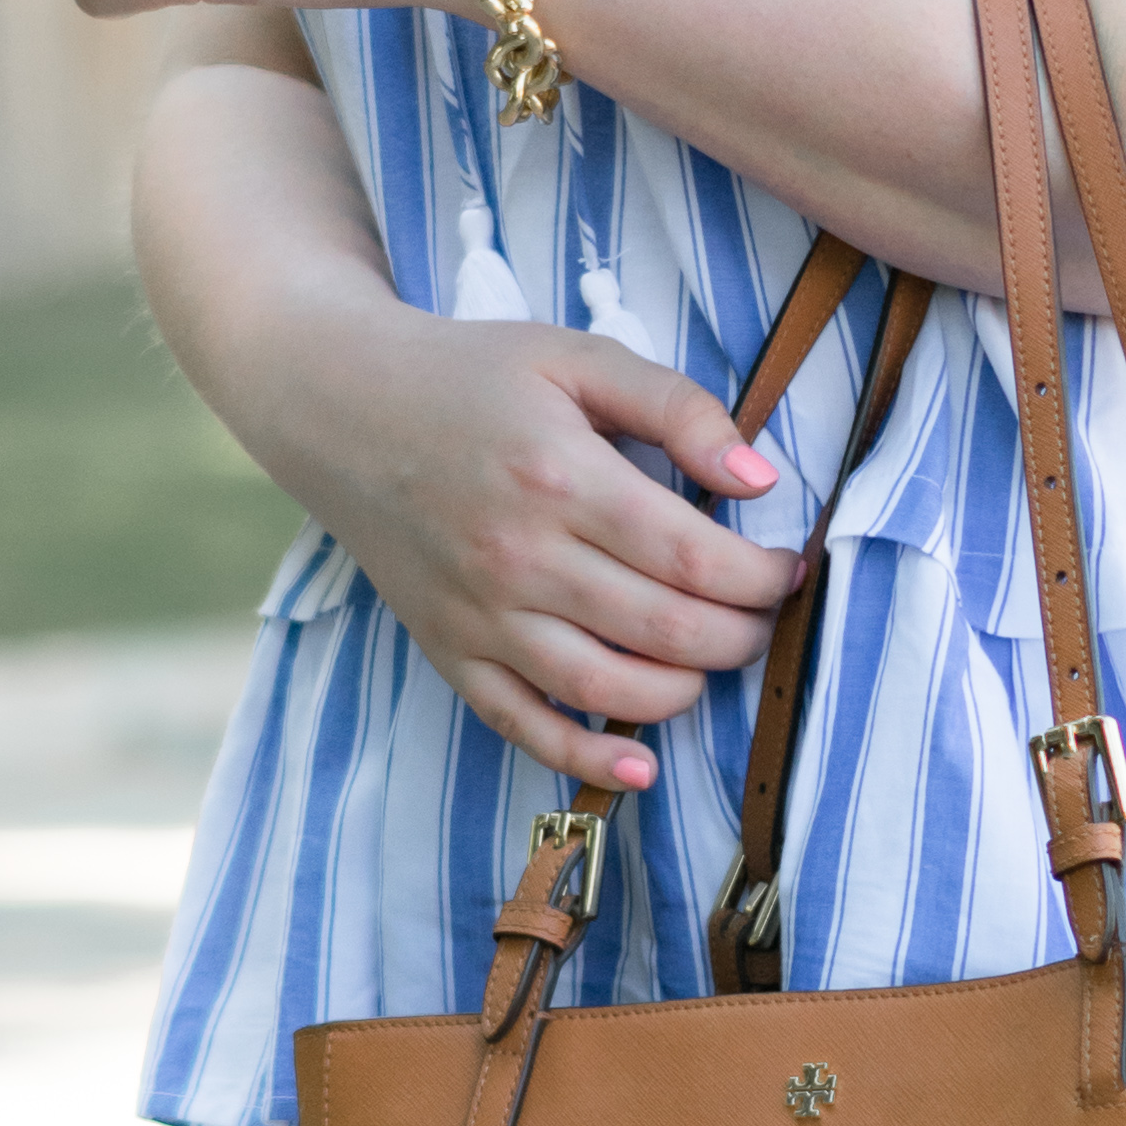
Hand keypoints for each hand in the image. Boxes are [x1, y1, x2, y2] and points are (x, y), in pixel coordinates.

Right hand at [282, 304, 802, 795]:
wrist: (339, 407)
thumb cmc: (472, 378)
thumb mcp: (577, 359)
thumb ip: (678, 409)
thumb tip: (760, 480)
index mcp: (560, 477)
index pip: (692, 557)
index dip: (760, 578)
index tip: (786, 571)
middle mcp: (520, 557)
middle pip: (665, 631)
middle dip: (739, 636)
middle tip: (760, 617)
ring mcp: (480, 615)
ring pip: (607, 690)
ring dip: (685, 693)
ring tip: (711, 661)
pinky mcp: (449, 652)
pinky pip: (524, 725)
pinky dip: (586, 759)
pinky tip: (640, 766)